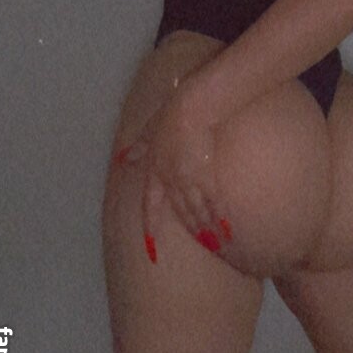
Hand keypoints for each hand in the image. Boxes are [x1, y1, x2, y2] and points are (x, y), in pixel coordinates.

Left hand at [116, 92, 236, 261]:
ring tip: (214, 244)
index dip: (151, 224)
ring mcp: (188, 181)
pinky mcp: (206, 178)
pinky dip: (218, 219)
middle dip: (190, 227)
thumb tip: (126, 157)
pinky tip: (226, 231)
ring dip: (205, 229)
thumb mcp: (153, 127)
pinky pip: (212, 204)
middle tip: (199, 243)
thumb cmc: (174, 112)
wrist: (195, 107)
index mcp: (155, 169)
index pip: (151, 204)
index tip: (151, 246)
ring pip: (196, 211)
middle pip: (181, 210)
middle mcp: (170, 180)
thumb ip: (142, 144)